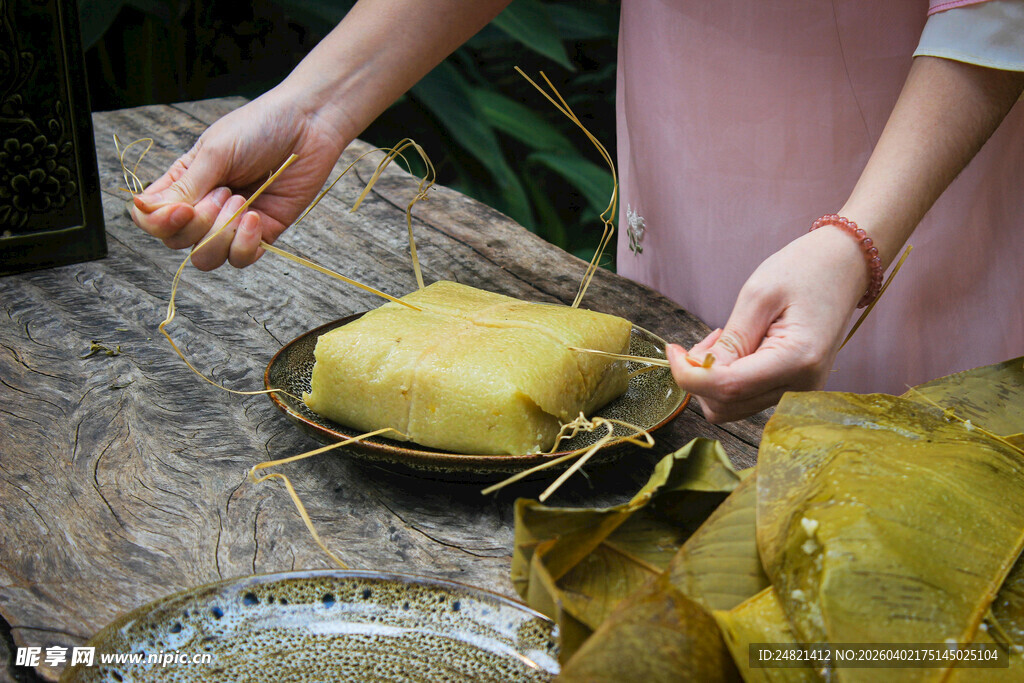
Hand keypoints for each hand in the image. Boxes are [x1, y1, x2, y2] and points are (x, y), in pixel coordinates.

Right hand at [130, 86, 348, 269]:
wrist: (309, 127)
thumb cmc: (260, 128)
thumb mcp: (215, 152)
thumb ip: (183, 187)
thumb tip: (141, 210)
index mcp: (183, 182)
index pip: (149, 218)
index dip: (159, 223)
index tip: (181, 209)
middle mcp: (203, 207)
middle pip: (177, 242)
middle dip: (199, 224)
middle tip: (225, 191)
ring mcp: (231, 223)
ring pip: (206, 258)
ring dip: (222, 234)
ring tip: (242, 199)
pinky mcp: (261, 234)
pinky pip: (240, 259)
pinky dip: (245, 244)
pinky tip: (256, 217)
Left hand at [666, 226, 868, 422]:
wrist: (846, 266)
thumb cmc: (804, 270)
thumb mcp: (758, 295)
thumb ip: (730, 340)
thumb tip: (698, 371)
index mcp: (797, 360)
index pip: (726, 388)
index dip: (688, 375)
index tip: (672, 349)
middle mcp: (802, 385)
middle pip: (726, 405)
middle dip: (699, 377)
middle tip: (703, 339)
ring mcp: (800, 390)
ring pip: (733, 406)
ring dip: (713, 379)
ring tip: (723, 338)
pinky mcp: (794, 387)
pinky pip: (748, 396)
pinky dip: (729, 379)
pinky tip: (736, 348)